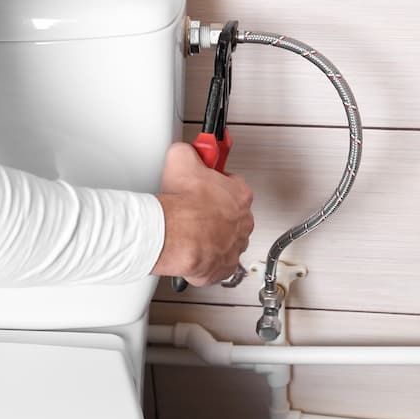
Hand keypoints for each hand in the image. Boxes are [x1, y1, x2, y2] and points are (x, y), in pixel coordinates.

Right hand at [152, 143, 253, 286]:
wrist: (177, 236)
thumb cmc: (184, 205)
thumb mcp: (181, 160)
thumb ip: (189, 151)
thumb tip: (185, 150)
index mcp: (240, 194)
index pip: (234, 185)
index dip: (216, 183)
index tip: (205, 183)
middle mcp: (243, 222)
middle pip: (232, 214)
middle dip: (215, 211)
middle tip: (194, 208)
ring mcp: (235, 246)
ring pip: (227, 239)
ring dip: (212, 236)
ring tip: (191, 231)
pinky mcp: (223, 268)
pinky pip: (218, 263)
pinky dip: (207, 258)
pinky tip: (192, 250)